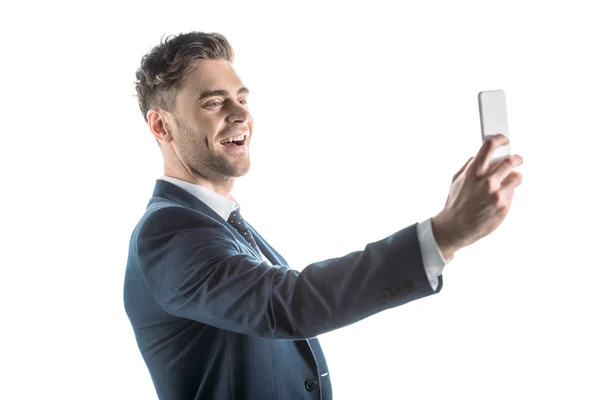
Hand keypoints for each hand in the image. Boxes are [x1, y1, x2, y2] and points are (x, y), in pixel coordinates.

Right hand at [431, 134, 523, 258]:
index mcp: (473, 172)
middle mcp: (486, 181)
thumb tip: (482, 155)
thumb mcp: (457, 180)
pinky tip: (499, 196)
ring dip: (514, 176)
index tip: (504, 139)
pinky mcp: (504, 205)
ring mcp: (496, 193)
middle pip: (510, 160)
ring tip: (508, 180)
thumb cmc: (456, 204)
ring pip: (516, 176)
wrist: (456, 227)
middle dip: (516, 158)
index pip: (489, 147)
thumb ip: (470, 166)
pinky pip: (513, 192)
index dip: (499, 139)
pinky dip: (509, 191)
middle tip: (517, 159)